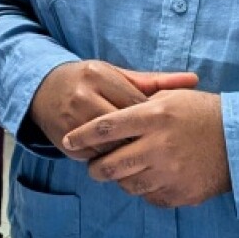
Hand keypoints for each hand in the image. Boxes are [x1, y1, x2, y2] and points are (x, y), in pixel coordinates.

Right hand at [28, 61, 198, 160]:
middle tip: (160, 149)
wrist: (44, 90)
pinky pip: (93, 157)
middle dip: (141, 139)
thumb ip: (156, 81)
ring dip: (126, 154)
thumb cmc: (90, 81)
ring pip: (108, 147)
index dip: (152, 120)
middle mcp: (82, 96)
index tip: (166, 129)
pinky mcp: (63, 140)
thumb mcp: (118, 75)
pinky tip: (122, 162)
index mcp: (99, 75)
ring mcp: (70, 119)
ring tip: (144, 158)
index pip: (134, 103)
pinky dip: (108, 160)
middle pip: (122, 127)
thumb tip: (194, 79)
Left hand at [63, 89, 230, 207]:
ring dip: (120, 179)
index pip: (106, 126)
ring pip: (127, 184)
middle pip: (110, 164)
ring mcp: (169, 173)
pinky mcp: (180, 193)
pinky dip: (144, 189)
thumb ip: (140, 103)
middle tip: (93, 166)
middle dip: (95, 167)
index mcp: (155, 115)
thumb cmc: (204, 112)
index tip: (69, 139)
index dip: (83, 135)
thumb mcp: (173, 96)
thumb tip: (110, 116)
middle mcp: (158, 145)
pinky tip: (149, 178)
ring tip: (123, 171)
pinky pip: (149, 197)